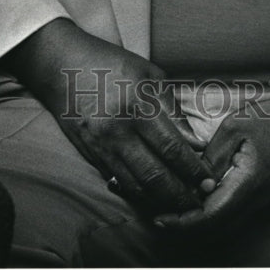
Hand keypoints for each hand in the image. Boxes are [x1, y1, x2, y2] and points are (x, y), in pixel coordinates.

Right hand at [2, 19, 215, 213]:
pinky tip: (153, 196)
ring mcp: (101, 146)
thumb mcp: (149, 74)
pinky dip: (138, 192)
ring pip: (135, 186)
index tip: (208, 180)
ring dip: (160, 200)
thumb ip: (172, 108)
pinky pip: (117, 181)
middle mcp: (118, 131)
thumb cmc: (110, 64)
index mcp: (138, 105)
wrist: (62, 66)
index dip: (192, 169)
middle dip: (180, 194)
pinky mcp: (90, 154)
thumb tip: (194, 141)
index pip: (172, 148)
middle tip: (198, 202)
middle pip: (155, 175)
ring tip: (179, 205)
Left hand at [153, 84, 269, 235]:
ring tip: (177, 209)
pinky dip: (217, 217)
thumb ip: (212, 157)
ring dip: (202, 225)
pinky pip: (239, 218)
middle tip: (162, 217)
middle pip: (217, 230)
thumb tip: (192, 181)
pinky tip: (202, 201)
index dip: (182, 223)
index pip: (210, 217)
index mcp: (250, 183)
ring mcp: (268, 204)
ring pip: (228, 228)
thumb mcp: (235, 126)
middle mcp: (260, 202)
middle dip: (187, 229)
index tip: (160, 218)